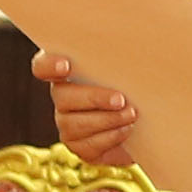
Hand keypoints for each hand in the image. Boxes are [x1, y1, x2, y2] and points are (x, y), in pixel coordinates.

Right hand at [36, 49, 140, 164]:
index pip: (43, 66)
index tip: (66, 66)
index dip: (49, 65)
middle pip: (62, 96)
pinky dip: (110, 137)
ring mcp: (66, 123)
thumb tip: (132, 46)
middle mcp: (62, 96)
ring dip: (107, 119)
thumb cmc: (135, 85)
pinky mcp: (79, 146)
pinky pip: (88, 144)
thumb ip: (119, 59)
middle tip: (120, 100)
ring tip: (131, 115)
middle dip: (93, 98)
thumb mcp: (128, 69)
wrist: (148, 121)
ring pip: (75, 124)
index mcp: (67, 70)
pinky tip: (127, 129)